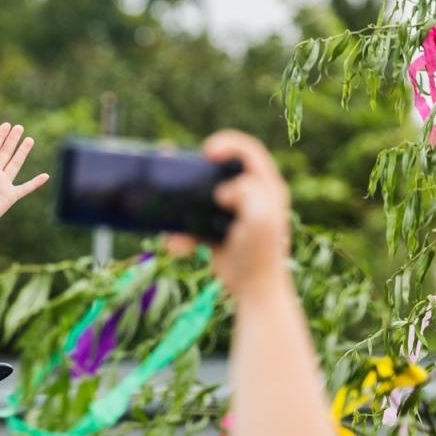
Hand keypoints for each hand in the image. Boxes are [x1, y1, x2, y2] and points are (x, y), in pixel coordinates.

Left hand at [0, 123, 49, 236]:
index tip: (6, 125)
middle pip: (5, 153)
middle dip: (12, 140)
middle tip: (19, 127)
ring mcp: (3, 184)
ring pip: (15, 164)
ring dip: (22, 152)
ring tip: (29, 140)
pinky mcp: (10, 195)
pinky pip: (25, 188)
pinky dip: (35, 183)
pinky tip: (45, 176)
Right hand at [166, 130, 290, 298]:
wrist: (254, 291)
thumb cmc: (261, 254)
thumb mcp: (260, 219)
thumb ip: (247, 194)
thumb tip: (223, 192)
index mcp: (267, 188)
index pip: (249, 152)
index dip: (228, 144)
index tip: (207, 151)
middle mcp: (251, 195)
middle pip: (220, 168)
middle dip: (195, 168)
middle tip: (176, 163)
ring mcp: (232, 213)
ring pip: (201, 196)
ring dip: (182, 204)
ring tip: (168, 211)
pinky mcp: (217, 230)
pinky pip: (193, 222)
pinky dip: (182, 232)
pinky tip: (176, 245)